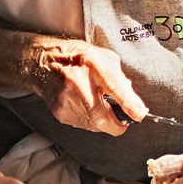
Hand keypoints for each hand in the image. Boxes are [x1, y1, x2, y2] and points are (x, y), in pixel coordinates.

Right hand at [33, 37, 147, 135]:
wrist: (44, 62)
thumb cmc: (78, 57)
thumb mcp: (104, 58)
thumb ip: (120, 80)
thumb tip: (135, 105)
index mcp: (91, 63)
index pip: (113, 86)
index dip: (128, 103)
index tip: (138, 114)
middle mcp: (77, 84)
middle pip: (104, 119)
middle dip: (116, 121)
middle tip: (115, 109)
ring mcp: (66, 101)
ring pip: (95, 125)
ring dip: (101, 118)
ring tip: (93, 98)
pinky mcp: (60, 113)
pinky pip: (84, 124)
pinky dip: (88, 117)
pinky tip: (81, 101)